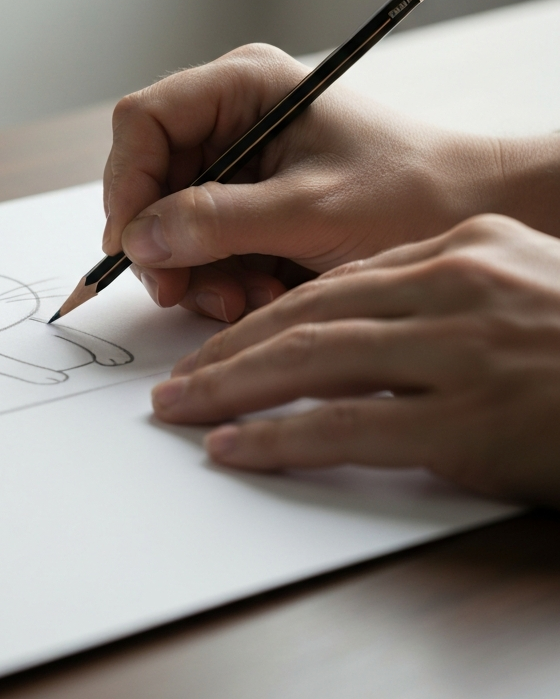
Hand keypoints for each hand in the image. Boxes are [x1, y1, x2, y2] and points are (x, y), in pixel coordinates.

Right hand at [103, 44, 506, 322]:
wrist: (470, 215)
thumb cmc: (411, 194)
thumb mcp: (311, 210)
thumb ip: (218, 222)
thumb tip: (137, 238)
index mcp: (244, 86)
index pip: (144, 121)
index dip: (127, 183)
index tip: (133, 245)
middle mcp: (230, 117)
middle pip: (149, 177)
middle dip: (164, 242)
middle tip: (183, 292)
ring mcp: (236, 161)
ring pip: (169, 219)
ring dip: (196, 270)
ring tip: (245, 300)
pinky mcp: (246, 202)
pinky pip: (200, 243)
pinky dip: (218, 278)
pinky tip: (260, 293)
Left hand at [151, 214, 559, 505]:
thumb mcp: (521, 286)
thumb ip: (441, 294)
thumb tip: (359, 318)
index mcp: (462, 249)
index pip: (334, 281)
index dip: (264, 314)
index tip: (220, 342)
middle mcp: (453, 287)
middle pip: (307, 311)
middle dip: (229, 349)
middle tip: (176, 380)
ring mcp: (461, 352)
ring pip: (311, 359)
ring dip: (231, 387)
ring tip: (180, 410)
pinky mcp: (470, 423)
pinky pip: (346, 427)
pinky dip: (278, 438)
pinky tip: (234, 449)